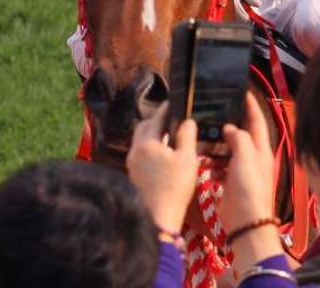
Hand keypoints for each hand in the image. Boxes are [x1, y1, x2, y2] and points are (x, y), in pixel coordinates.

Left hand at [127, 102, 198, 233]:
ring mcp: (131, 164)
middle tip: (172, 118)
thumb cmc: (175, 187)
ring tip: (170, 136)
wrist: (158, 218)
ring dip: (153, 135)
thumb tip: (187, 121)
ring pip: (140, 141)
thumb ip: (187, 136)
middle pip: (144, 127)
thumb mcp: (188, 158)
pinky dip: (151, 148)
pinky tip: (163, 155)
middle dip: (157, 120)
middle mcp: (135, 151)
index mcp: (147, 143)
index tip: (175, 101)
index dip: (167, 108)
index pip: (157, 118)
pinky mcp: (133, 175)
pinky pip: (140, 154)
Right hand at [218, 93, 275, 230]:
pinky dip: (214, 164)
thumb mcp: (245, 157)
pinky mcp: (232, 183)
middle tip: (214, 115)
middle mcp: (254, 157)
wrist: (246, 221)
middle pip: (242, 135)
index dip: (250, 105)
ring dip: (218, 146)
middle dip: (229, 125)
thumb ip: (238, 138)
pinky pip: (222, 168)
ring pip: (230, 151)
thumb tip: (230, 128)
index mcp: (261, 148)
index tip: (242, 91)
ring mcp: (244, 170)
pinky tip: (205, 164)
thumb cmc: (249, 186)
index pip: (257, 120)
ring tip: (204, 140)